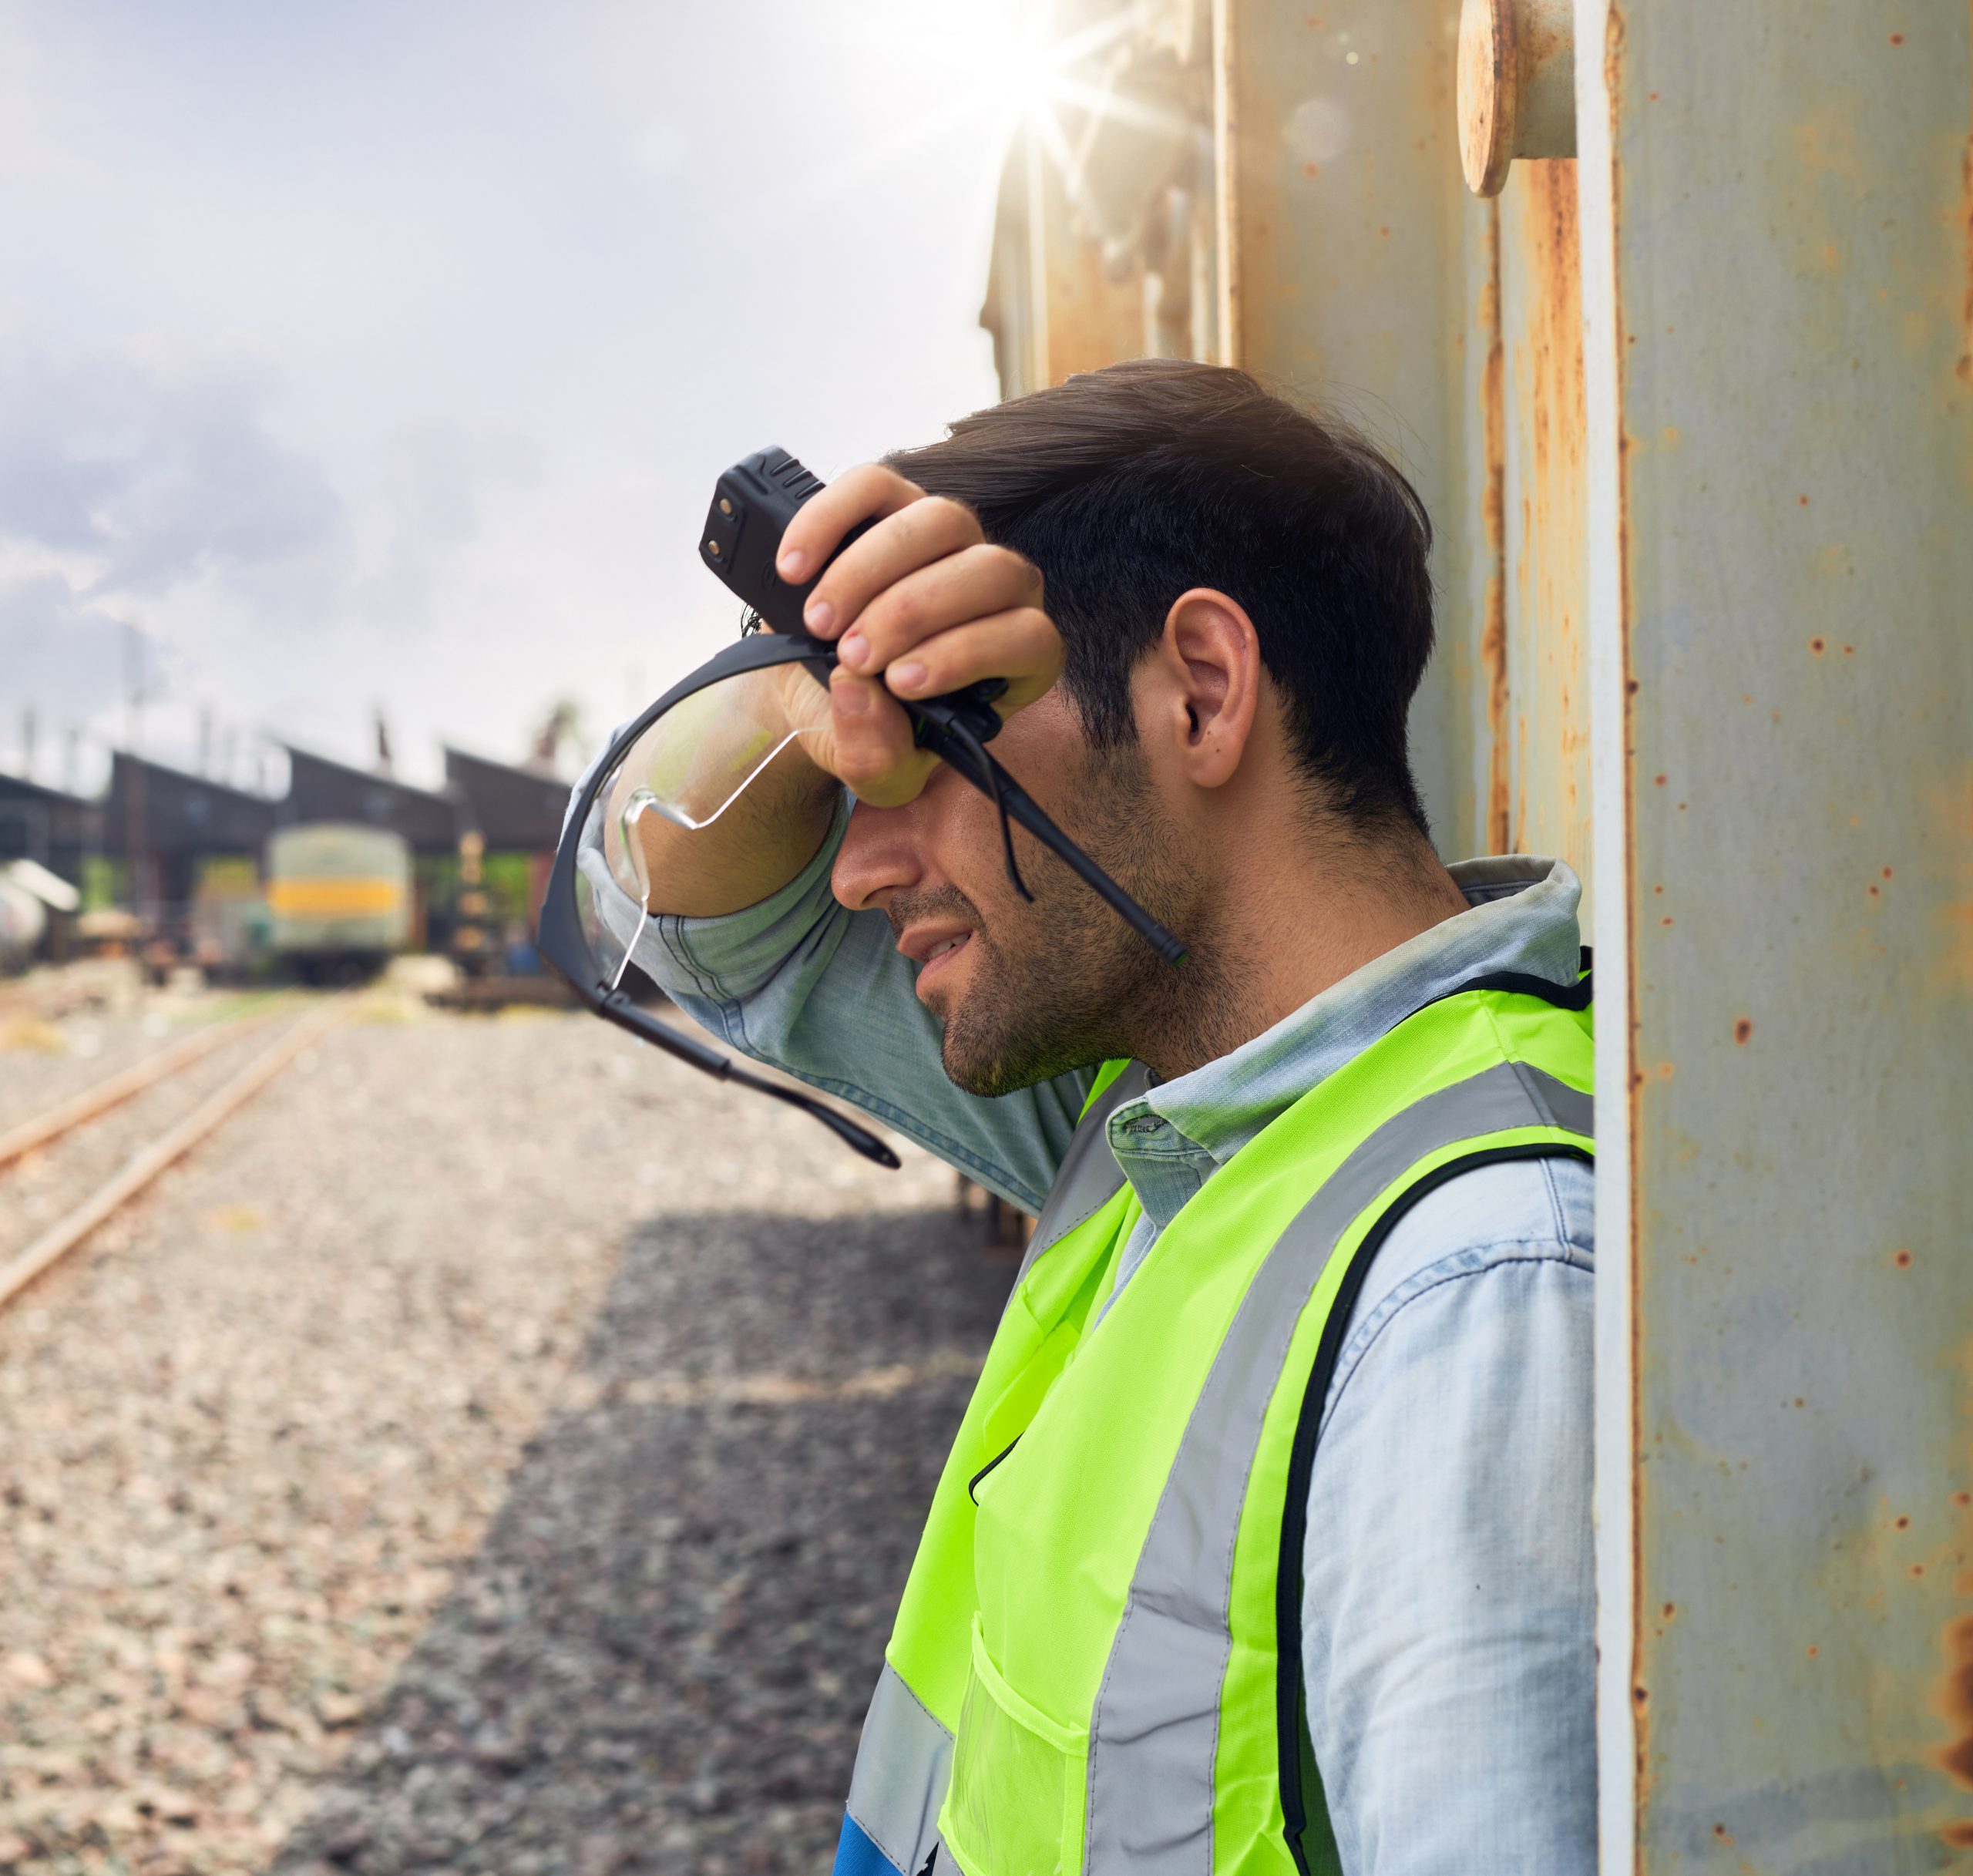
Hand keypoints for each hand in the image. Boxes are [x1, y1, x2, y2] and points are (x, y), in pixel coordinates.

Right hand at [774, 464, 1061, 807]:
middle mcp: (996, 589)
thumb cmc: (869, 729)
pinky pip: (875, 486)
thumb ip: (877, 753)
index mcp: (1016, 657)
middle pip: (988, 570)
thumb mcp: (876, 768)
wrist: (819, 692)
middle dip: (911, 614)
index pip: (1028, 636)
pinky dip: (829, 520)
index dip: (969, 652)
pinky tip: (795, 568)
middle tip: (850, 656)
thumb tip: (859, 691)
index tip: (901, 682)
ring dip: (870, 570)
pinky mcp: (895, 503)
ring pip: (939, 519)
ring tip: (818, 622)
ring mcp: (950, 538)